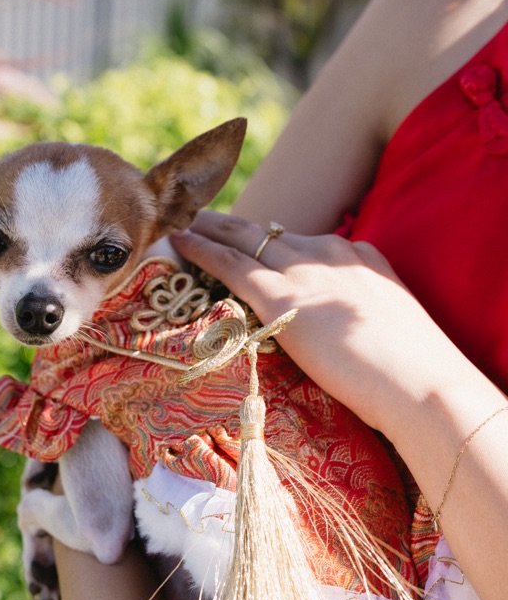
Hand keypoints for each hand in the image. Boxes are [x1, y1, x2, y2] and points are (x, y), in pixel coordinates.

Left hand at [171, 213, 472, 436]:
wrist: (419, 382)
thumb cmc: (410, 371)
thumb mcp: (388, 325)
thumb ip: (360, 316)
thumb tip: (344, 332)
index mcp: (360, 257)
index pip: (306, 243)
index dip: (275, 242)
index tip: (256, 241)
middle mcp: (331, 253)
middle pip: (271, 232)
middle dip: (235, 225)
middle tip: (205, 217)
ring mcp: (305, 271)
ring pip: (246, 239)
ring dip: (213, 230)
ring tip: (187, 224)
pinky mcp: (283, 296)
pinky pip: (231, 265)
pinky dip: (202, 251)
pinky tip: (179, 243)